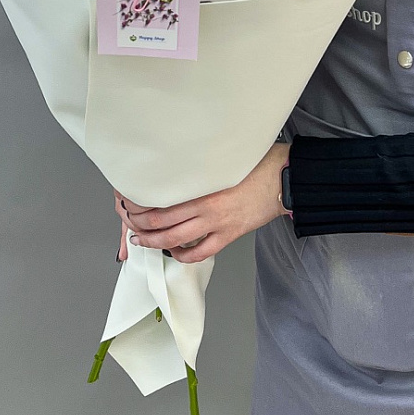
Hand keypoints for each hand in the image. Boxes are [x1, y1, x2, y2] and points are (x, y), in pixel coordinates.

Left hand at [115, 143, 289, 263]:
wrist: (286, 179)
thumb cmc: (259, 163)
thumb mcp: (225, 158)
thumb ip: (202, 164)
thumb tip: (179, 160)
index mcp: (204, 186)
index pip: (162, 198)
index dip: (140, 202)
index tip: (128, 198)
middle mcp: (207, 208)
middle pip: (161, 222)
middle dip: (138, 224)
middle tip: (127, 220)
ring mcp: (218, 225)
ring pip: (175, 240)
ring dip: (153, 242)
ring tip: (140, 240)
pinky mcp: (230, 235)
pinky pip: (200, 252)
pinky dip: (183, 256)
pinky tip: (174, 253)